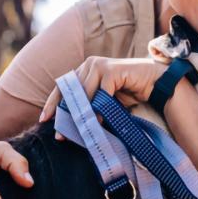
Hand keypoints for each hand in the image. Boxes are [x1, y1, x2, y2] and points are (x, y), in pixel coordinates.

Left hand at [40, 56, 166, 133]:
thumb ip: (88, 107)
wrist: (153, 83)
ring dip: (82, 114)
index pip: (63, 86)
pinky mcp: (112, 70)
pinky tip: (98, 122)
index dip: (53, 103)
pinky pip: (101, 93)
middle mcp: (89, 64)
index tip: (44, 119)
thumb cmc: (128, 92)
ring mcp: (100, 65)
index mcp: (84, 69)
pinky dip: (99, 109)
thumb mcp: (104, 101)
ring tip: (79, 132)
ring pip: (84, 93)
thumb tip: (68, 127)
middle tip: (60, 134)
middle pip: (70, 91)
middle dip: (65, 114)